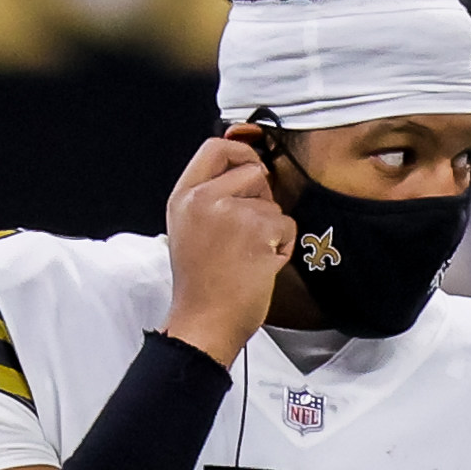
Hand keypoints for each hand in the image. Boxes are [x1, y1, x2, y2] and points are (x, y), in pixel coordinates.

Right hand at [162, 132, 295, 364]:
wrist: (204, 321)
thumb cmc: (201, 285)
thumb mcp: (188, 229)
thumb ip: (209, 197)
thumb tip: (245, 172)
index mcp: (184, 197)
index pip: (215, 148)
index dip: (241, 151)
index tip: (252, 163)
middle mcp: (204, 199)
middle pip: (253, 170)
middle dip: (261, 197)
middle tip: (245, 231)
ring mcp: (231, 213)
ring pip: (273, 204)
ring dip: (270, 230)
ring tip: (248, 256)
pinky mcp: (257, 230)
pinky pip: (286, 227)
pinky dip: (282, 247)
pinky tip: (260, 265)